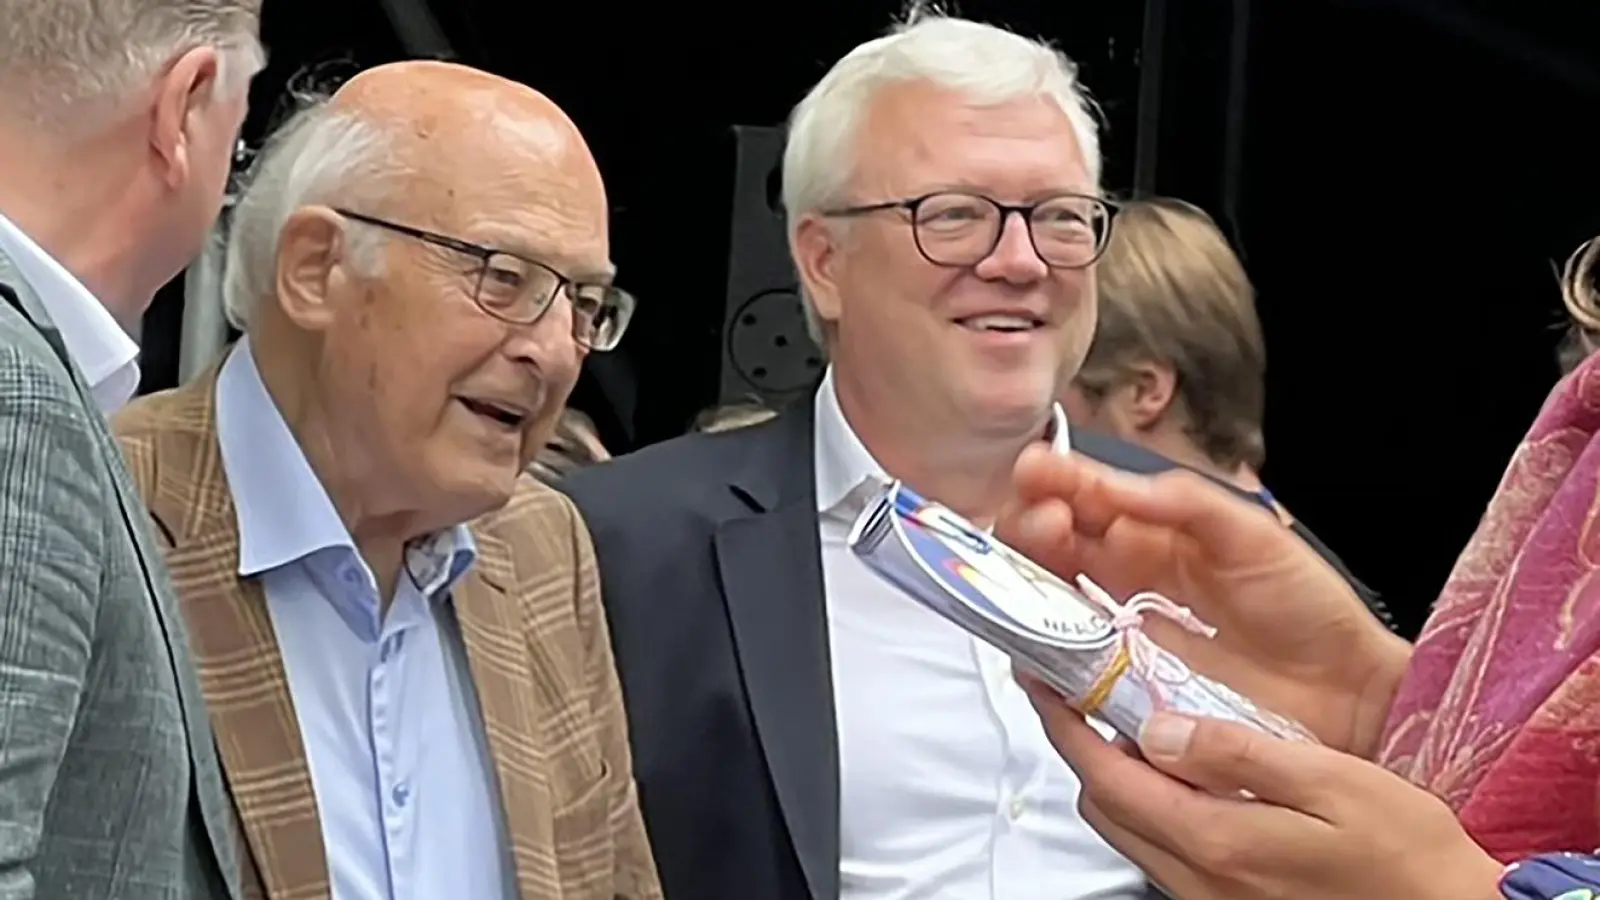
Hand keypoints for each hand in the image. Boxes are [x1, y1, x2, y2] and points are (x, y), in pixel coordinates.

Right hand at [998, 447, 1408, 756]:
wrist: (1346, 696)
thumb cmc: (1308, 612)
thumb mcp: (1250, 534)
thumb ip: (1182, 502)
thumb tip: (1110, 483)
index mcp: (1153, 535)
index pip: (1082, 500)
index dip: (1052, 483)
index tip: (1037, 473)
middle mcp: (1125, 583)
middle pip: (1048, 550)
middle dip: (1030, 527)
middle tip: (1041, 522)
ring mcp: (1119, 639)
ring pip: (1044, 606)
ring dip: (1025, 584)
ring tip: (1035, 569)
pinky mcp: (1122, 693)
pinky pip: (1063, 671)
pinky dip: (1038, 654)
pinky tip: (1038, 636)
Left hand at [1024, 682, 1504, 899]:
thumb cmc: (1408, 859)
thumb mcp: (1332, 784)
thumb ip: (1237, 755)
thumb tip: (1160, 728)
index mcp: (1216, 840)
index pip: (1103, 776)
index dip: (1063, 724)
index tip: (1042, 680)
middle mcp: (1201, 878)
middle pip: (1103, 806)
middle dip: (1082, 747)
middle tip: (1085, 692)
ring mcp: (1211, 898)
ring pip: (1129, 830)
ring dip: (1117, 778)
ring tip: (1136, 723)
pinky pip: (1164, 852)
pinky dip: (1154, 806)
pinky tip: (1188, 778)